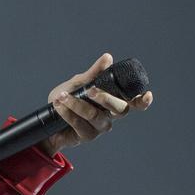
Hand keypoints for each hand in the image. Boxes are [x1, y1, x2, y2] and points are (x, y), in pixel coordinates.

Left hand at [39, 52, 154, 157]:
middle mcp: (111, 115)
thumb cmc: (66, 99)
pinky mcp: (87, 136)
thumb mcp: (78, 83)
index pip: (134, 102)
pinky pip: (80, 125)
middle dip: (105, 98)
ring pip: (96, 116)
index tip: (147, 95)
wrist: (47, 120)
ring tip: (61, 97)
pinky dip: (68, 113)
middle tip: (90, 90)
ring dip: (77, 105)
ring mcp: (100, 127)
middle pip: (120, 109)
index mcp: (114, 100)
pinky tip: (59, 106)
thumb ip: (93, 73)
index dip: (143, 101)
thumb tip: (108, 58)